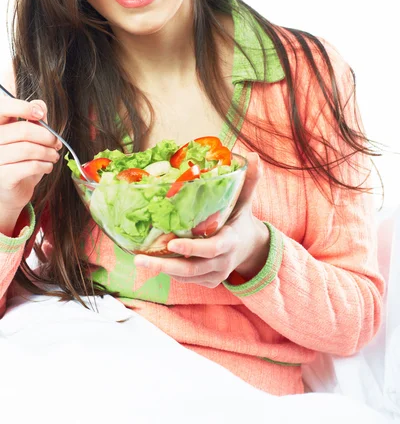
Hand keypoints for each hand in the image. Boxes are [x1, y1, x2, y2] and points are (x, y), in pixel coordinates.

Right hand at [0, 95, 61, 235]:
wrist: (10, 193)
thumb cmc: (19, 163)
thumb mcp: (27, 138)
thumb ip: (33, 120)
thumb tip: (40, 107)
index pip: (3, 108)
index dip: (22, 107)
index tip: (40, 115)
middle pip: (23, 130)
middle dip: (46, 136)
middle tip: (56, 143)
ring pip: (28, 149)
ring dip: (48, 152)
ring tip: (53, 156)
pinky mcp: (3, 176)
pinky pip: (30, 166)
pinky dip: (45, 165)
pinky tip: (47, 167)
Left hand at [135, 153, 269, 287]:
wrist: (251, 248)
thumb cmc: (241, 219)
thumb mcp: (245, 201)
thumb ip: (248, 180)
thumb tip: (252, 155)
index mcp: (231, 241)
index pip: (212, 248)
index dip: (192, 247)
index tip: (171, 242)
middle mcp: (223, 262)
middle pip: (192, 268)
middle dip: (165, 266)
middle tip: (139, 259)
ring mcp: (215, 275)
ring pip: (185, 276)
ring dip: (162, 269)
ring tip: (139, 258)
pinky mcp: (208, 282)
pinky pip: (186, 280)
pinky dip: (169, 272)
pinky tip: (153, 260)